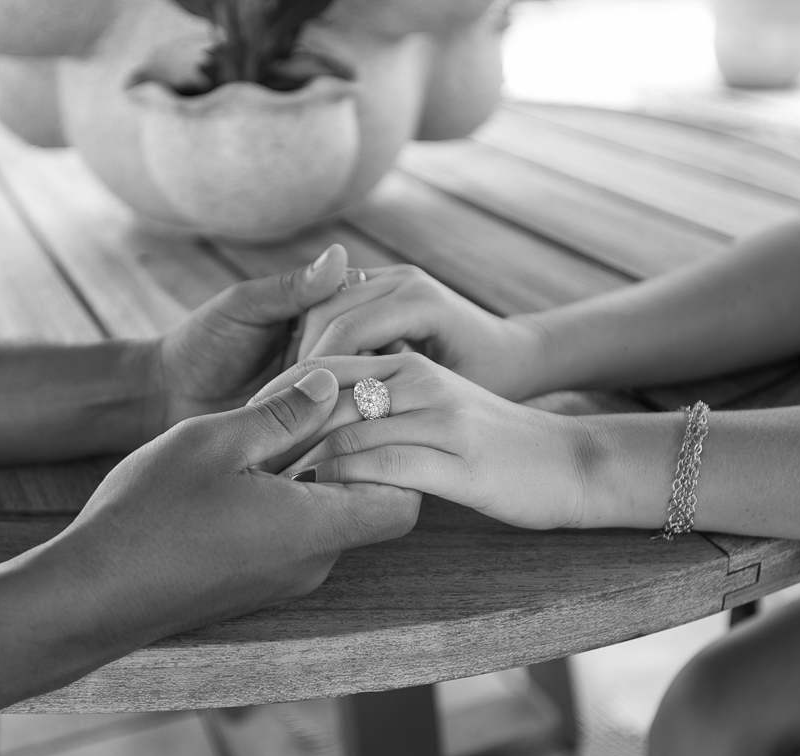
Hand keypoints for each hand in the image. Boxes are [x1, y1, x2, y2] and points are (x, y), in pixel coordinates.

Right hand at [37, 367, 420, 643]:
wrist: (92, 593)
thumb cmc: (150, 515)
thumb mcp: (216, 441)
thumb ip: (283, 412)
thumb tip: (329, 382)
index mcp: (314, 529)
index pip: (405, 501)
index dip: (398, 453)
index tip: (364, 411)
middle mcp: (312, 563)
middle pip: (369, 505)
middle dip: (355, 452)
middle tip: (321, 405)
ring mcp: (285, 579)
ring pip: (329, 516)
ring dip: (316, 471)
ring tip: (277, 427)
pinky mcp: (258, 583)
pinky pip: (297, 534)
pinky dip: (290, 496)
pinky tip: (249, 466)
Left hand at [150, 244, 350, 431]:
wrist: (170, 398)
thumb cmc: (202, 343)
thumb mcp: (246, 308)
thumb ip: (293, 288)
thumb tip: (340, 252)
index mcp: (324, 313)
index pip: (369, 315)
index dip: (358, 330)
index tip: (312, 350)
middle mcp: (337, 352)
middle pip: (379, 357)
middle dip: (357, 371)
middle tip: (313, 387)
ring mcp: (331, 391)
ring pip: (369, 393)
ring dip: (352, 401)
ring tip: (316, 409)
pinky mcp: (321, 427)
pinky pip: (347, 426)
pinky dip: (341, 426)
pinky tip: (327, 431)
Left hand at [254, 354, 589, 529]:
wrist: (570, 463)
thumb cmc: (495, 444)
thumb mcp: (437, 409)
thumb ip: (386, 407)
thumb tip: (324, 428)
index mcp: (410, 365)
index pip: (325, 364)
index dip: (277, 394)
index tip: (243, 427)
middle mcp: (421, 382)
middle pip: (325, 394)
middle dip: (278, 429)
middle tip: (242, 463)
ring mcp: (441, 419)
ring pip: (348, 431)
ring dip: (302, 463)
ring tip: (269, 490)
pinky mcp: (459, 462)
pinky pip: (383, 468)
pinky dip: (344, 486)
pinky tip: (323, 505)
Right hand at [296, 265, 548, 399]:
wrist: (517, 352)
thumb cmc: (494, 382)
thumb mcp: (451, 397)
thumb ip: (402, 406)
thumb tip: (349, 435)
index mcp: (421, 300)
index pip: (346, 330)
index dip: (315, 374)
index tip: (297, 415)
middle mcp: (403, 279)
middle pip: (325, 311)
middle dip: (302, 361)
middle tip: (282, 407)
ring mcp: (391, 276)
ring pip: (322, 306)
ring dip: (305, 351)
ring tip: (293, 398)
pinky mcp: (382, 285)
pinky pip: (335, 307)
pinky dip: (320, 341)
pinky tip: (313, 383)